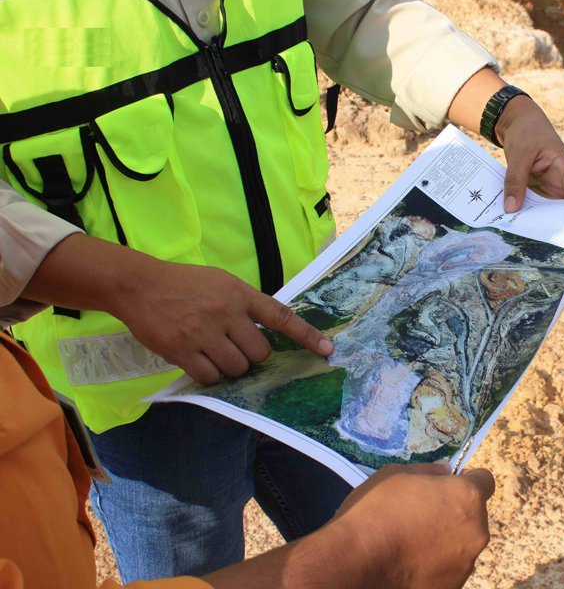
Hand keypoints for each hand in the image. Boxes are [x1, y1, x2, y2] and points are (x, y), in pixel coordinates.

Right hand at [23, 235, 333, 384]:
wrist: (140, 285)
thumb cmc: (185, 282)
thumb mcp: (221, 281)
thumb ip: (246, 302)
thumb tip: (268, 328)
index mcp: (239, 294)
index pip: (281, 317)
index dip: (306, 335)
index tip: (326, 351)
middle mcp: (226, 313)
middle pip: (259, 352)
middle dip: (253, 356)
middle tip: (237, 348)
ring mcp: (204, 333)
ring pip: (237, 368)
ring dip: (232, 368)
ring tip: (216, 353)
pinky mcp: (182, 351)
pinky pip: (210, 377)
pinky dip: (210, 376)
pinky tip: (200, 362)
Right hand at [333, 462, 494, 588]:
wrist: (358, 561)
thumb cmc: (378, 508)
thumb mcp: (396, 475)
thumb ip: (428, 471)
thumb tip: (445, 470)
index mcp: (466, 498)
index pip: (485, 480)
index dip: (468, 479)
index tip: (448, 484)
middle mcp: (476, 531)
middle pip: (474, 514)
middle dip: (455, 510)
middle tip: (422, 511)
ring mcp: (466, 564)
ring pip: (463, 542)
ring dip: (447, 537)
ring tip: (412, 539)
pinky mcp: (453, 587)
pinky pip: (450, 566)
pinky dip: (436, 561)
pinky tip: (409, 559)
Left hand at [496, 95, 563, 246]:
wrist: (517, 125)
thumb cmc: (526, 134)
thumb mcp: (519, 154)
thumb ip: (515, 180)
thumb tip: (511, 209)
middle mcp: (561, 184)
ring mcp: (549, 191)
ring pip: (554, 214)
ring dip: (552, 231)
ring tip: (556, 255)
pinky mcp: (535, 194)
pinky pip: (536, 211)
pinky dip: (531, 222)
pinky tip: (525, 238)